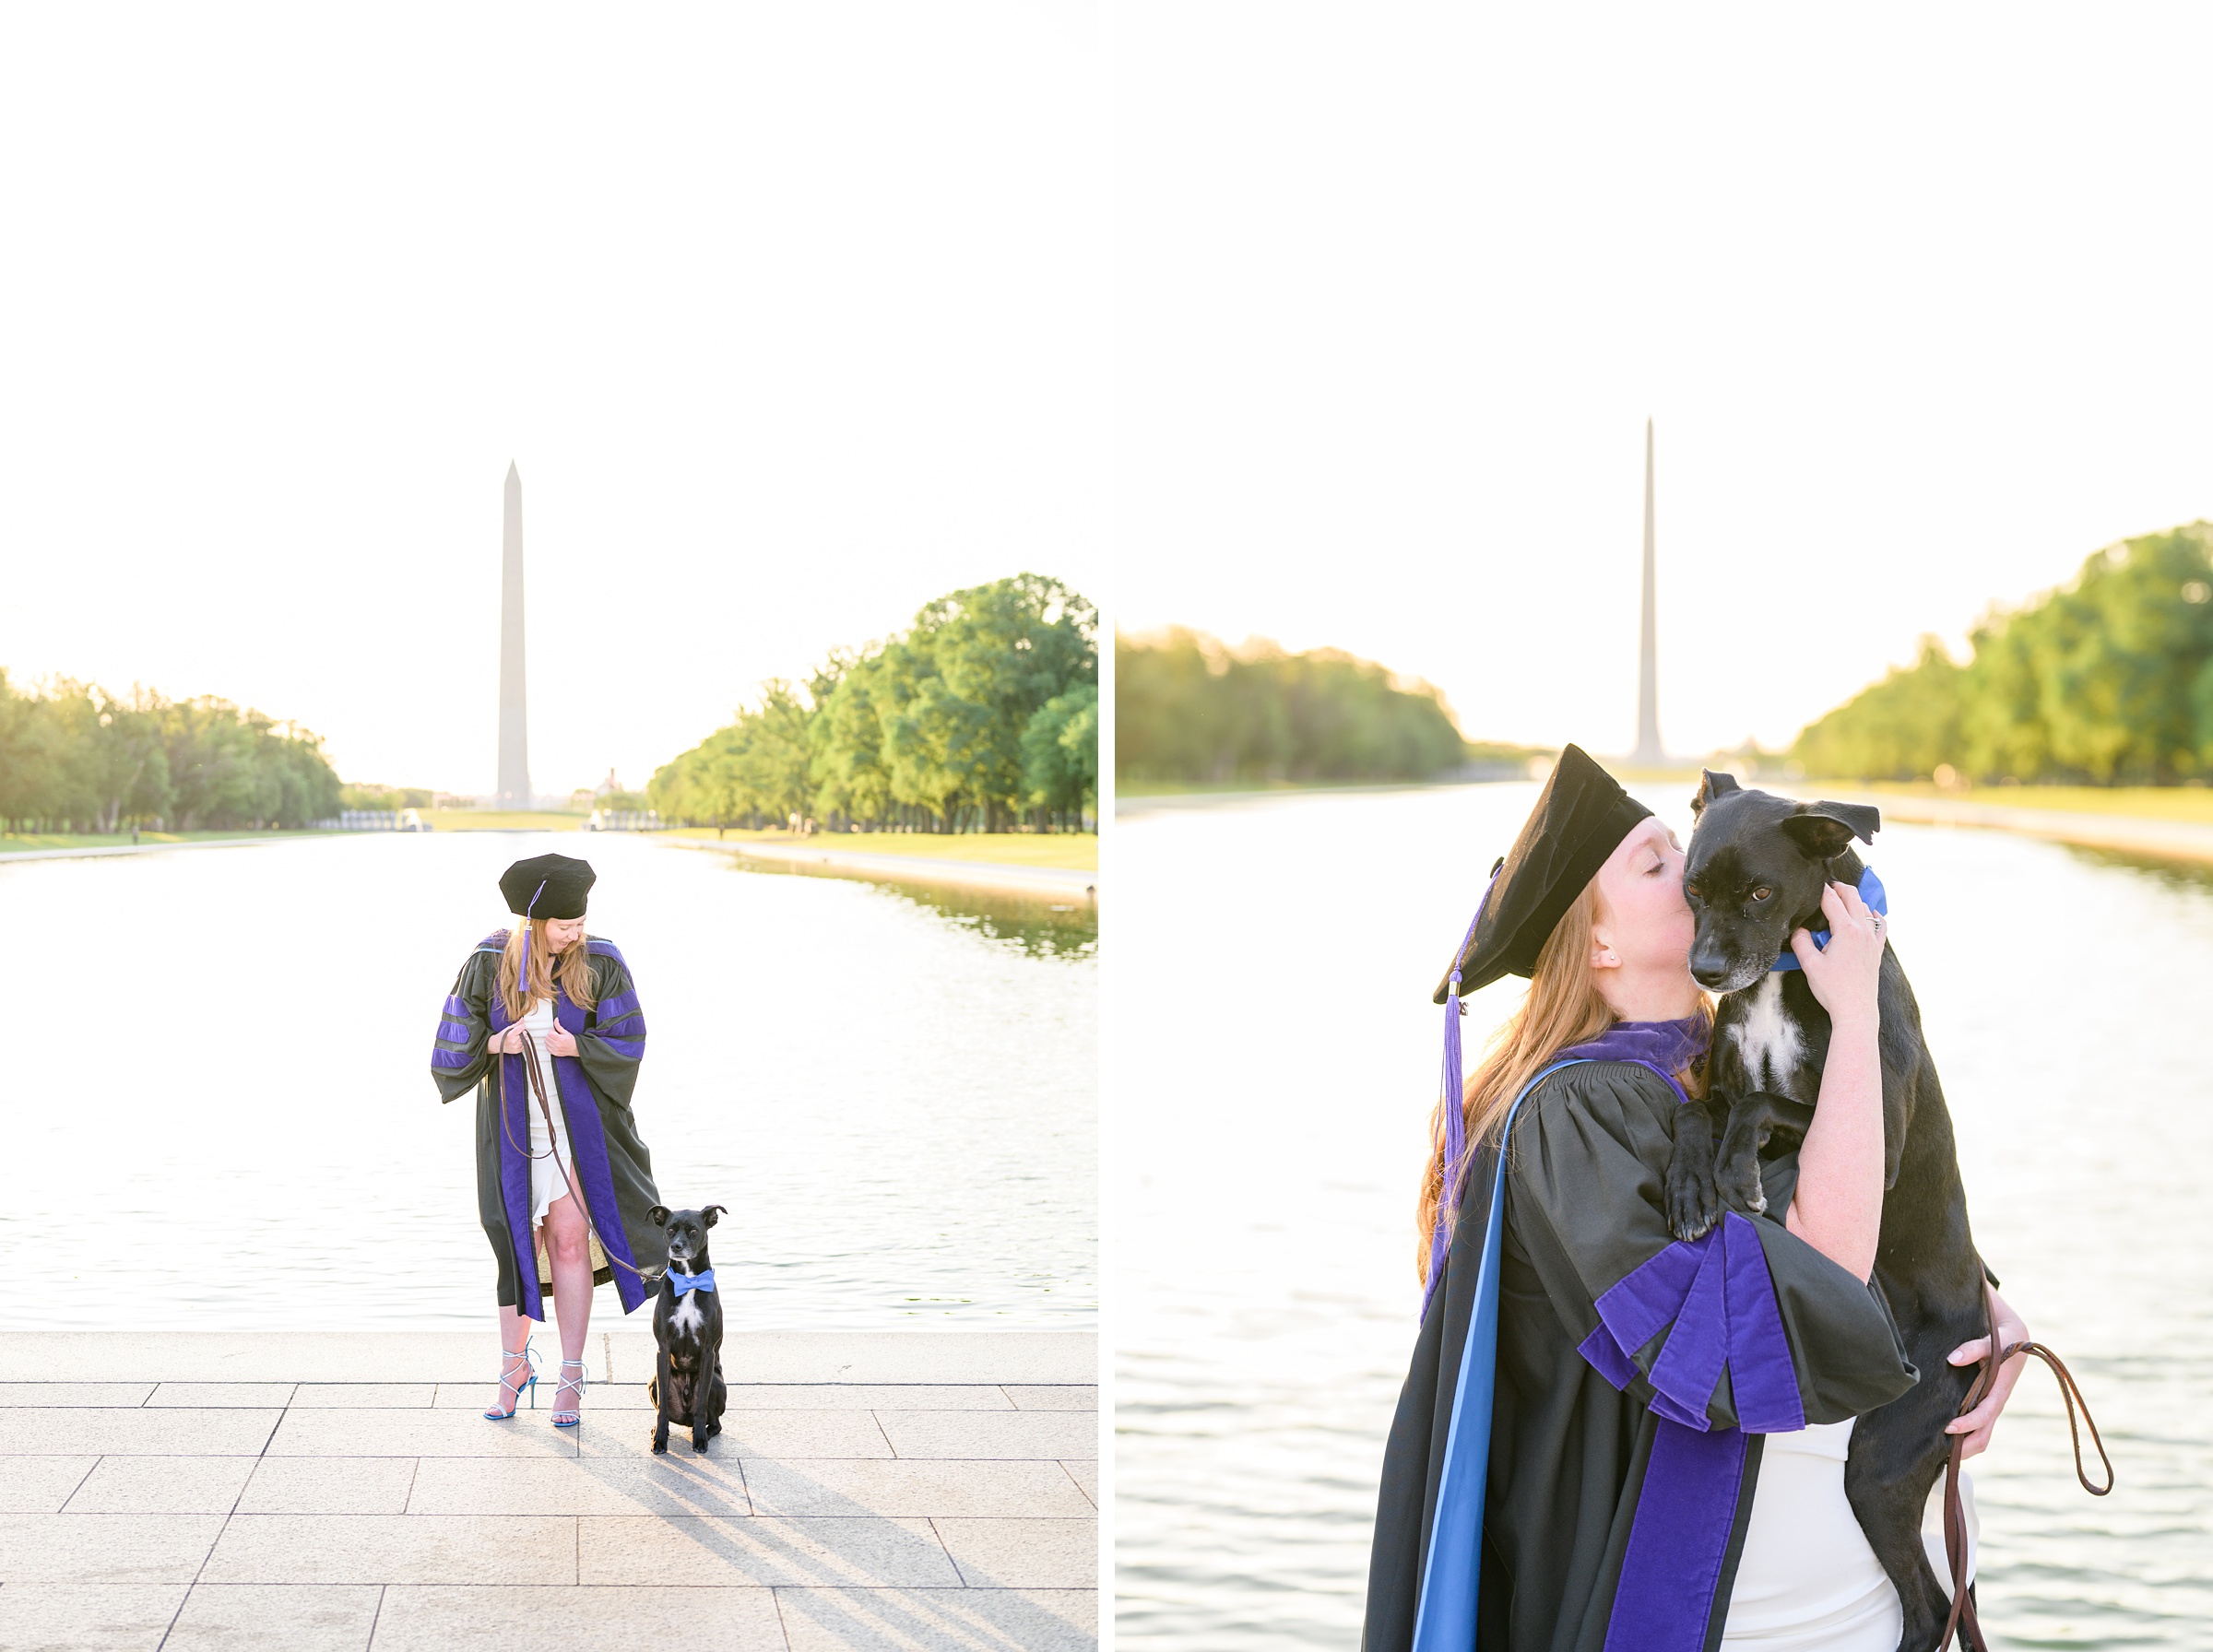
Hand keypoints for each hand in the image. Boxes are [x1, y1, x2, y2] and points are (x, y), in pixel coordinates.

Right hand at [488, 1026, 523, 1055]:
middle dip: (522, 1032)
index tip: (519, 1027)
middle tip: (516, 1034)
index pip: (522, 1027)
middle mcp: (514, 1041)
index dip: (521, 1026)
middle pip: (525, 1033)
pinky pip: (525, 1045)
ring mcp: (516, 1047)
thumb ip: (516, 1024)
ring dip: (523, 1038)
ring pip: (526, 1039)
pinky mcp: (518, 1050)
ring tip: (516, 1038)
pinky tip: (516, 1042)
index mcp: (511, 1035)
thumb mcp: (508, 1028)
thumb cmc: (502, 1036)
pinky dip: (522, 1043)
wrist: (497, 1045)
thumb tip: (522, 1019)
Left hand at [545, 1024, 578, 1057]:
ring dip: (548, 1040)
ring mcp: (555, 1049)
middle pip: (547, 1037)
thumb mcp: (565, 1032)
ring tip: (554, 1039)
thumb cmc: (571, 1040)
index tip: (554, 1031)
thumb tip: (555, 1020)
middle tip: (554, 1035)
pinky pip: (547, 1047)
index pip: (550, 1033)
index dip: (551, 1031)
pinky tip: (553, 1043)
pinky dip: (548, 1045)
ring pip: (546, 1042)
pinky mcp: (554, 1053)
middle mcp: (557, 1045)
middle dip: (550, 1035)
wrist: (575, 1048)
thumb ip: (559, 1026)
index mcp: (560, 1039)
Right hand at [1790, 879, 1884, 1028]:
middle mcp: (1863, 931)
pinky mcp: (1877, 950)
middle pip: (1853, 897)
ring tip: (1841, 900)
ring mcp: (1873, 940)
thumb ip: (1801, 942)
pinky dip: (1874, 916)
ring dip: (1854, 900)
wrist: (1856, 1010)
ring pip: (1866, 909)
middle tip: (1827, 886)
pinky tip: (1869, 915)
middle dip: (1839, 888)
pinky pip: (1880, 925)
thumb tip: (1798, 929)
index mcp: (1845, 931)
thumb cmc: (1833, 989)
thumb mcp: (1810, 964)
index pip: (1831, 901)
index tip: (1812, 884)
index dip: (1820, 890)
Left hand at [1944, 1286, 2028, 1458]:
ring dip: (1963, 1445)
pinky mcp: (1983, 1401)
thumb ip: (1974, 1348)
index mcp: (2000, 1390)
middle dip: (1965, 1449)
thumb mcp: (1993, 1338)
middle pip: (1983, 1436)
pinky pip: (1975, 1424)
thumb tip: (1952, 1359)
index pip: (1984, 1415)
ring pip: (1980, 1435)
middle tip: (1939, 1454)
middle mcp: (1995, 1401)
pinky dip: (1963, 1434)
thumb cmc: (2004, 1335)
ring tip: (1937, 1452)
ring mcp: (1989, 1404)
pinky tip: (1942, 1436)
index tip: (1948, 1428)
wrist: (2014, 1334)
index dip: (1968, 1424)